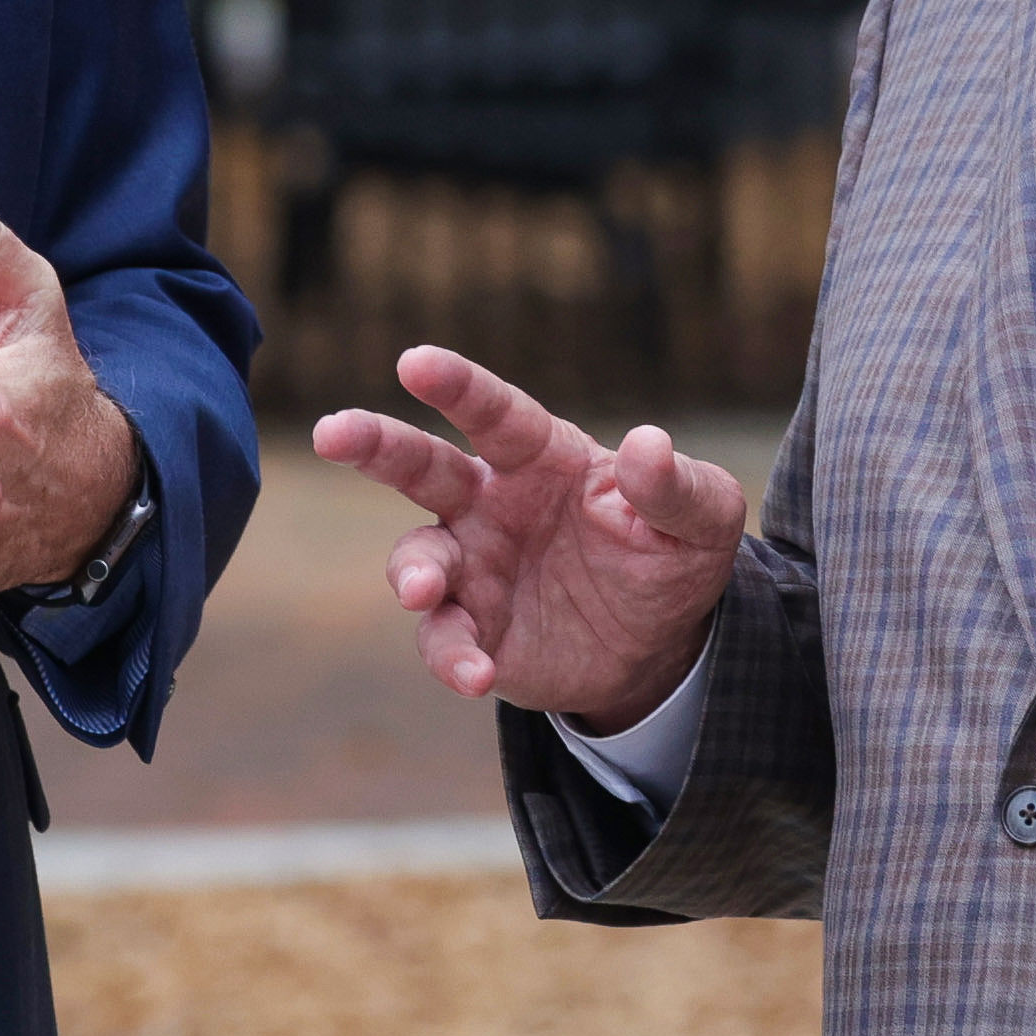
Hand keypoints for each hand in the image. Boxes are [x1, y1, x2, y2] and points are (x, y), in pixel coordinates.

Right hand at [316, 343, 743, 731]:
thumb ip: (675, 484)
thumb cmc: (672, 554)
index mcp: (541, 456)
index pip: (494, 412)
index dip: (455, 385)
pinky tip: (477, 674)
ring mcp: (474, 567)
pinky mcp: (474, 631)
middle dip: (374, 444)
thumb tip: (647, 444)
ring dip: (414, 571)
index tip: (414, 361)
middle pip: (420, 465)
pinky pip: (444, 639)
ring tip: (427, 591)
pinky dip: (452, 656)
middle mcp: (491, 503)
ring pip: (418, 557)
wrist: (661, 646)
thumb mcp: (702, 519)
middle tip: (333, 432)